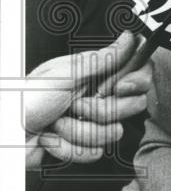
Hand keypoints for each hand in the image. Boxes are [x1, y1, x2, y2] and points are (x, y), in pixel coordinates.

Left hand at [24, 30, 150, 167]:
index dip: (136, 83)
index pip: (137, 74)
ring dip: (78, 130)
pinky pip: (94, 153)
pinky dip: (69, 148)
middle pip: (132, 106)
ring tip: (55, 122)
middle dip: (101, 110)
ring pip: (112, 133)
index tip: (120, 87)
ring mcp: (90, 123)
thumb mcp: (65, 74)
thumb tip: (130, 38)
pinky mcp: (81, 146)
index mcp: (94, 74)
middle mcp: (96, 97)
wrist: (4, 134)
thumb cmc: (25, 99)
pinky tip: (52, 139)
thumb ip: (102, 59)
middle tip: (75, 104)